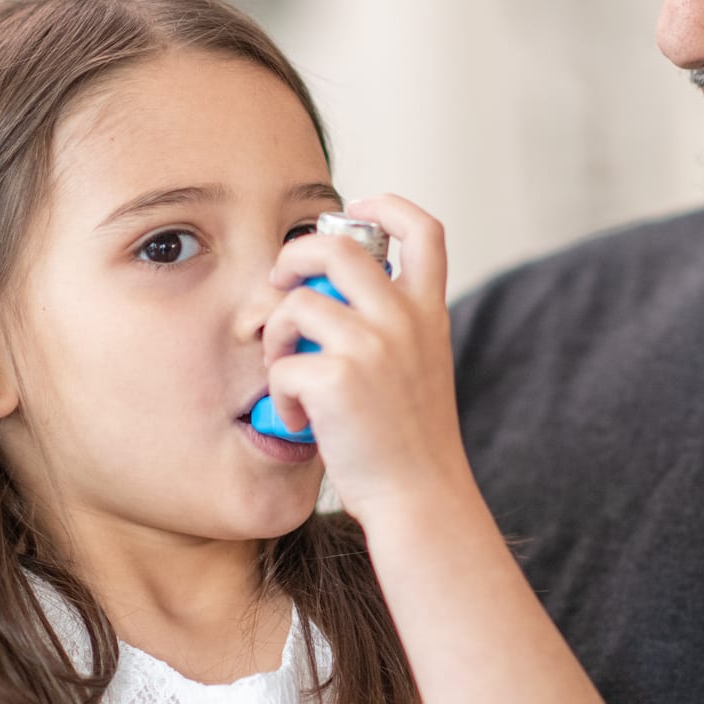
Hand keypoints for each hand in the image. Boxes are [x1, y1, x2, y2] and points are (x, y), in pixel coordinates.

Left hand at [263, 194, 476, 523]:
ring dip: (276, 335)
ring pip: (295, 303)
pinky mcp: (336, 379)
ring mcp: (371, 346)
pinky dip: (278, 394)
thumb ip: (392, 326)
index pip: (423, 229)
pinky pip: (280, 364)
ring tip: (286, 373)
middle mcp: (403, 319)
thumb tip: (328, 295)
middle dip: (294, 256)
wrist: (420, 497)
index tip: (357, 209)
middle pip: (337, 246)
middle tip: (281, 283)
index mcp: (428, 312)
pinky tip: (295, 421)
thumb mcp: (420, 367)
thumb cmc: (410, 442)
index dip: (386, 205)